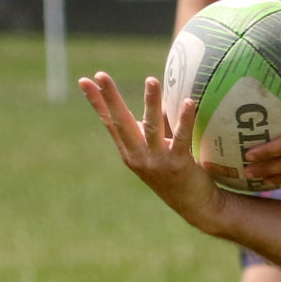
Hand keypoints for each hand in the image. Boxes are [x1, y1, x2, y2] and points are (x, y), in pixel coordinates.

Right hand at [80, 71, 227, 229]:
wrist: (197, 207)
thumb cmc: (178, 175)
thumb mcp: (157, 152)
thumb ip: (153, 130)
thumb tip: (157, 101)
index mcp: (130, 153)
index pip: (110, 122)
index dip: (97, 102)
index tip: (83, 81)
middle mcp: (138, 156)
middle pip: (121, 122)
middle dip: (110, 97)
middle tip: (101, 75)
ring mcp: (157, 161)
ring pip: (152, 126)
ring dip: (151, 102)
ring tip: (151, 80)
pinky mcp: (179, 164)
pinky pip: (182, 137)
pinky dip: (185, 119)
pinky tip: (188, 102)